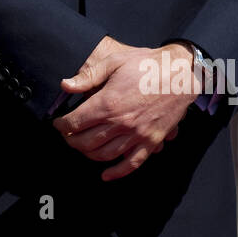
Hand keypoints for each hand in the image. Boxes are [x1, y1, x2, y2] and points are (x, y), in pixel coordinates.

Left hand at [53, 36, 198, 181]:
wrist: (179, 73)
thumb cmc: (146, 64)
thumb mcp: (114, 62)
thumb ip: (88, 76)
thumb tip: (65, 85)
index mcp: (108, 103)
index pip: (75, 122)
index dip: (61, 125)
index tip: (57, 124)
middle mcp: (120, 123)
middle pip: (86, 142)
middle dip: (71, 141)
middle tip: (67, 135)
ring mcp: (137, 134)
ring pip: (104, 155)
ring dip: (88, 154)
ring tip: (82, 147)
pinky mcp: (151, 141)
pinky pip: (132, 163)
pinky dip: (117, 172)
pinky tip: (106, 175)